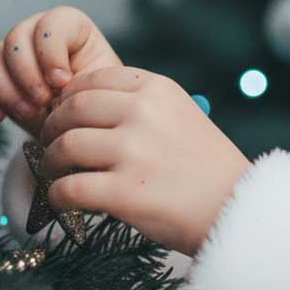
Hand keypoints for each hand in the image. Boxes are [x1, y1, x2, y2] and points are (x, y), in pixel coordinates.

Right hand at [0, 6, 122, 139]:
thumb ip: (84, 79)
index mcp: (71, 28)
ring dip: (4, 88)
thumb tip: (58, 84)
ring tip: (28, 113)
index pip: (51, 23)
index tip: (63, 82)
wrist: (84, 129)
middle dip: (27, 74)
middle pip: (15, 38)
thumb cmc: (98, 103)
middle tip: (43, 102)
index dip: (51, 52)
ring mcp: (10, 57)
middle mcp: (36, 35)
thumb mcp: (101, 88)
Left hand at [37, 65, 252, 256]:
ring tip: (60, 174)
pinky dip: (58, 196)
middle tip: (53, 146)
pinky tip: (65, 201)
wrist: (237, 209)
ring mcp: (133, 152)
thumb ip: (140, 105)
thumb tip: (80, 107)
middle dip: (53, 129)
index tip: (67, 117)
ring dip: (52, 163)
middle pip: (71, 110)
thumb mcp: (182, 115)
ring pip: (64, 147)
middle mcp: (143, 113)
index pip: (92, 80)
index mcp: (158, 89)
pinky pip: (67, 189)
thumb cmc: (207, 167)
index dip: (69, 99)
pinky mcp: (124, 192)